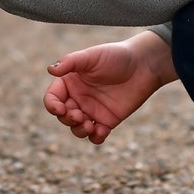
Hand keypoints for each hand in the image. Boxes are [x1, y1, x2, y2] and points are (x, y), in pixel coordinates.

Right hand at [44, 30, 177, 144]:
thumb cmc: (117, 56)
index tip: (60, 109)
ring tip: (90, 125)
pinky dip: (96, 137)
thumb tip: (50, 70)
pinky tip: (101, 131)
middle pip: (63, 116)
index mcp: (71, 82)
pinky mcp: (108, 120)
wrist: (143, 65)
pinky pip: (96, 136)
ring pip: (77, 128)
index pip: (52, 97)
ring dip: (79, 131)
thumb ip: (71, 62)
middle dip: (67, 119)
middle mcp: (79, 97)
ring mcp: (92, 110)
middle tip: (79, 115)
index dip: (52, 106)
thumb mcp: (92, 56)